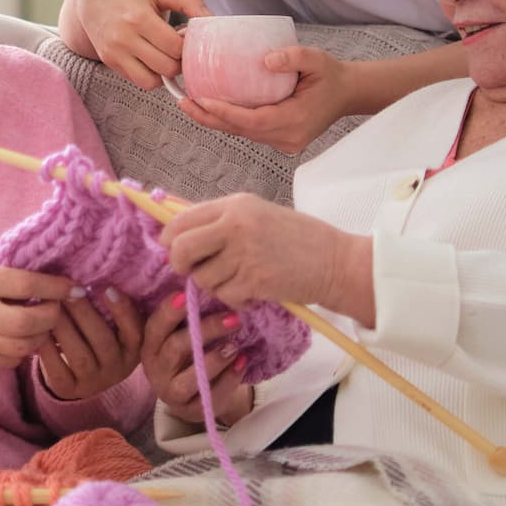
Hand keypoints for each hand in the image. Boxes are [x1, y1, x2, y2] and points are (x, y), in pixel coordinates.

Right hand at [0, 254, 81, 369]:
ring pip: (23, 346)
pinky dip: (23, 350)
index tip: (73, 285)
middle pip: (28, 321)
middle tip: (58, 306)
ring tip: (42, 321)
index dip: (55, 286)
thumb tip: (47, 263)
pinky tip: (22, 336)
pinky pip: (9, 360)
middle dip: (53, 315)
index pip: (25, 284)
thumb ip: (4, 262)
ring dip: (41, 335)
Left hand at [37, 288, 144, 400]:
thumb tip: (95, 273)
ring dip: (64, 328)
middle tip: (67, 292)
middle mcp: (117, 370)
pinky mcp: (69, 390)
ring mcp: (93, 383)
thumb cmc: (94, 338)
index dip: (123, 311)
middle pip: (103, 342)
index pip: (135, 333)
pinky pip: (57, 369)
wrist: (78, 375)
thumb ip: (109, 308)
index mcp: (132, 351)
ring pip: (79, 356)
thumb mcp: (112, 328)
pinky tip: (38, 329)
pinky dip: (47, 348)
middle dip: (84, 314)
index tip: (107, 288)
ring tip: (50, 307)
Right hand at [58, 0, 209, 90]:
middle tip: (179, 47)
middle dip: (179, 61)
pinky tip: (151, 57)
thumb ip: (189, 2)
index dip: (187, 46)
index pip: (175, 47)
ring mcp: (114, 53)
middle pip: (167, 68)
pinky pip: (138, 81)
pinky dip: (150, 74)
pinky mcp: (109, 62)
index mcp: (139, 17)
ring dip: (164, 73)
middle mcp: (124, 38)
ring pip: (152, 82)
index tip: (186, 36)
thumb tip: (213, 20)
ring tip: (165, 55)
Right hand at [139, 294, 253, 426]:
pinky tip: (242, 362)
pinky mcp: (192, 410)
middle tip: (234, 318)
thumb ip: (182, 312)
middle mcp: (156, 369)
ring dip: (216, 359)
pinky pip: (211, 396)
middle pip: (176, 348)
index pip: (155, 326)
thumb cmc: (187, 352)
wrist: (195, 394)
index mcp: (149, 345)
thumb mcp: (178, 332)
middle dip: (206, 331)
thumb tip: (194, 276)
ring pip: (191, 377)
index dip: (169, 311)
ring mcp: (172, 393)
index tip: (187, 295)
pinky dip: (230, 379)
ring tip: (236, 345)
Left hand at [158, 194, 371, 316]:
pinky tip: (253, 293)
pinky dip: (235, 301)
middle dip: (180, 264)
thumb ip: (221, 220)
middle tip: (191, 271)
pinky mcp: (255, 280)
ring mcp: (245, 253)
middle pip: (181, 247)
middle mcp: (236, 224)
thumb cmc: (298, 239)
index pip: (182, 218)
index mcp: (236, 205)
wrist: (336, 261)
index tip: (172, 250)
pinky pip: (225, 296)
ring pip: (203, 278)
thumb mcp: (258, 215)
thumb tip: (178, 228)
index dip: (169, 238)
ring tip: (240, 280)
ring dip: (216, 286)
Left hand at [176, 46, 351, 154]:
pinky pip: (249, 131)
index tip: (202, 100)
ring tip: (189, 104)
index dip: (225, 113)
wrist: (348, 94)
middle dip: (210, 118)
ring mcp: (284, 142)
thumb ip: (293, 57)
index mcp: (295, 120)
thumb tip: (265, 60)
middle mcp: (287, 137)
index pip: (253, 120)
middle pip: (240, 131)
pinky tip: (211, 107)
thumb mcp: (317, 59)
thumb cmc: (331, 75)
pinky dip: (229, 121)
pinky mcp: (280, 140)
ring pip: (242, 133)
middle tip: (183, 101)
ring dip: (215, 121)